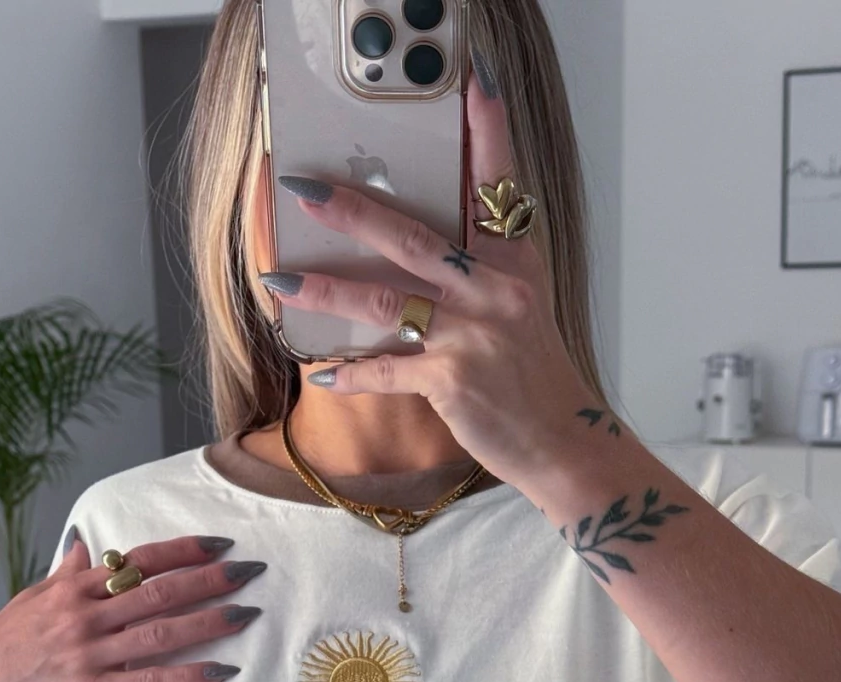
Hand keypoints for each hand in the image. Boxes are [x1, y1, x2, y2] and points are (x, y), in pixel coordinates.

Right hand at [0, 535, 267, 681]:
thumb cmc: (4, 647)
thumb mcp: (30, 600)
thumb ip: (64, 573)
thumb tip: (84, 542)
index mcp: (74, 589)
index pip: (138, 561)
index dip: (182, 551)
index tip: (220, 544)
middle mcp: (85, 616)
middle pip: (158, 591)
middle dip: (209, 579)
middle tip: (251, 571)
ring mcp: (90, 654)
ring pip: (160, 632)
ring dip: (208, 622)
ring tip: (247, 613)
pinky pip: (149, 681)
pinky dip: (187, 676)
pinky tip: (221, 672)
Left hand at [264, 64, 595, 492]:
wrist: (562, 442)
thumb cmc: (534, 379)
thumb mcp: (521, 311)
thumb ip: (477, 275)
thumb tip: (414, 257)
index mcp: (513, 266)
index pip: (498, 187)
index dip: (489, 132)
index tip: (477, 80)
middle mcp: (494, 292)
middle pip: (413, 239)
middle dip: (354, 211)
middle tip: (304, 188)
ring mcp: (473, 336)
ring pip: (386, 301)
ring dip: (325, 288)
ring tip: (278, 277)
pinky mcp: (452, 381)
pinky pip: (387, 370)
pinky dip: (352, 373)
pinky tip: (322, 374)